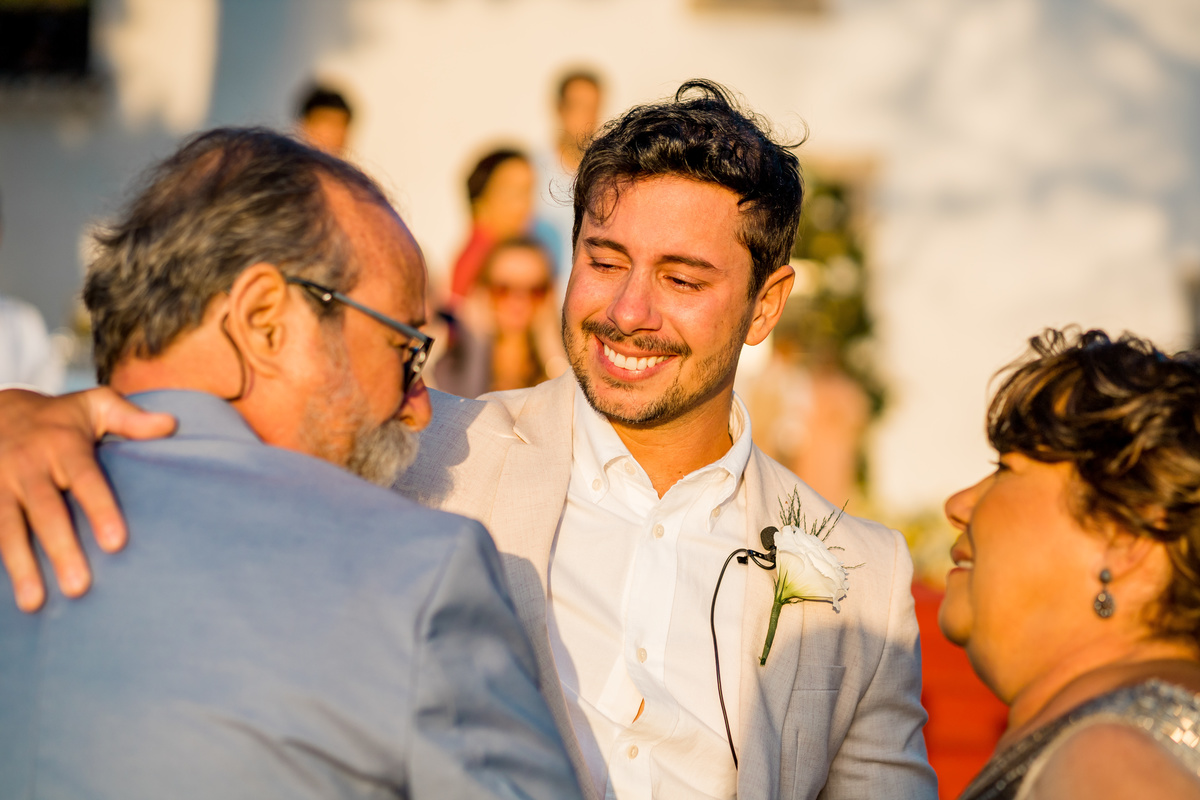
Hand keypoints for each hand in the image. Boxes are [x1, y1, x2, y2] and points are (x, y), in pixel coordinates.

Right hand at [0, 388, 175, 611]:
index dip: (100, 510)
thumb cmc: (60, 417)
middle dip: (61, 549)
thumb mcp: (95, 405)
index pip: (86, 480)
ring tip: (35, 603)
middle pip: (45, 511)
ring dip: (20, 566)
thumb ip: (131, 419)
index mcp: (63, 444)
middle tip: (79, 588)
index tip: (116, 544)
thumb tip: (172, 425)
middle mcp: (28, 465)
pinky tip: (2, 595)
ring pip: (7, 527)